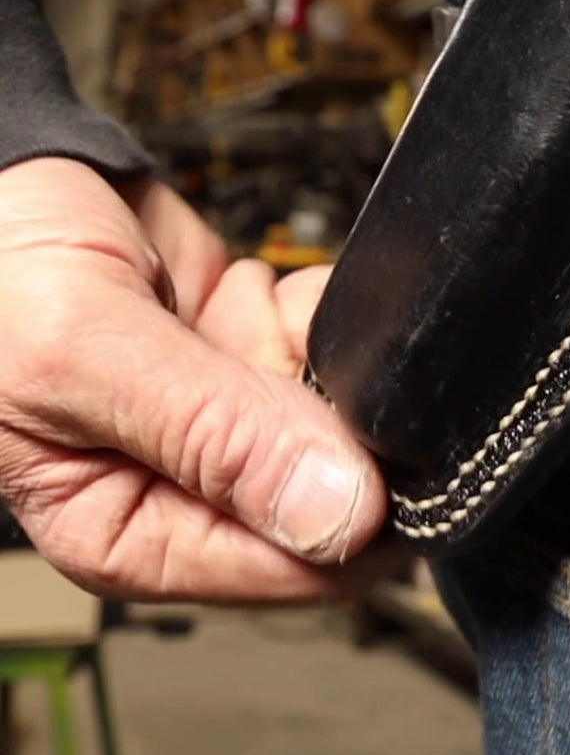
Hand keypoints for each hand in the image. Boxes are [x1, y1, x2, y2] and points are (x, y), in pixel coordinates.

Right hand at [0, 158, 384, 600]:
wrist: (7, 186)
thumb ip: (211, 436)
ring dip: (310, 347)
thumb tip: (336, 518)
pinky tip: (250, 294)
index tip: (350, 434)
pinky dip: (310, 309)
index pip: (286, 568)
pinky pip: (330, 348)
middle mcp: (194, 488)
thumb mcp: (80, 356)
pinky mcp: (255, 359)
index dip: (347, 510)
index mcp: (131, 531)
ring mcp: (234, 421)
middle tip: (260, 352)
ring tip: (237, 314)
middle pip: (335, 487)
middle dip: (318, 409)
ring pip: (344, 411)